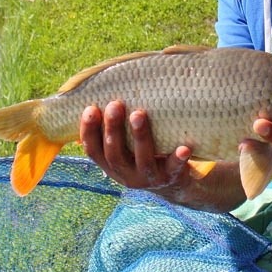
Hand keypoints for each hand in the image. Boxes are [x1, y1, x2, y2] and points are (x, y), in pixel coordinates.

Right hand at [79, 101, 246, 210]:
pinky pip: (174, 169)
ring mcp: (148, 178)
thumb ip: (112, 126)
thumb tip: (98, 87)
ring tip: (139, 114)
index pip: (93, 150)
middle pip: (115, 153)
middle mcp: (125, 173)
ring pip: (142, 160)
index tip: (90, 108)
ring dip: (140, 136)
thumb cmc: (142, 153)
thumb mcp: (123, 146)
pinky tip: (183, 147)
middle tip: (115, 104)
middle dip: (113, 128)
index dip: (88, 131)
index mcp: (109, 164)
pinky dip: (178, 159)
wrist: (170, 184)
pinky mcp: (170, 178)